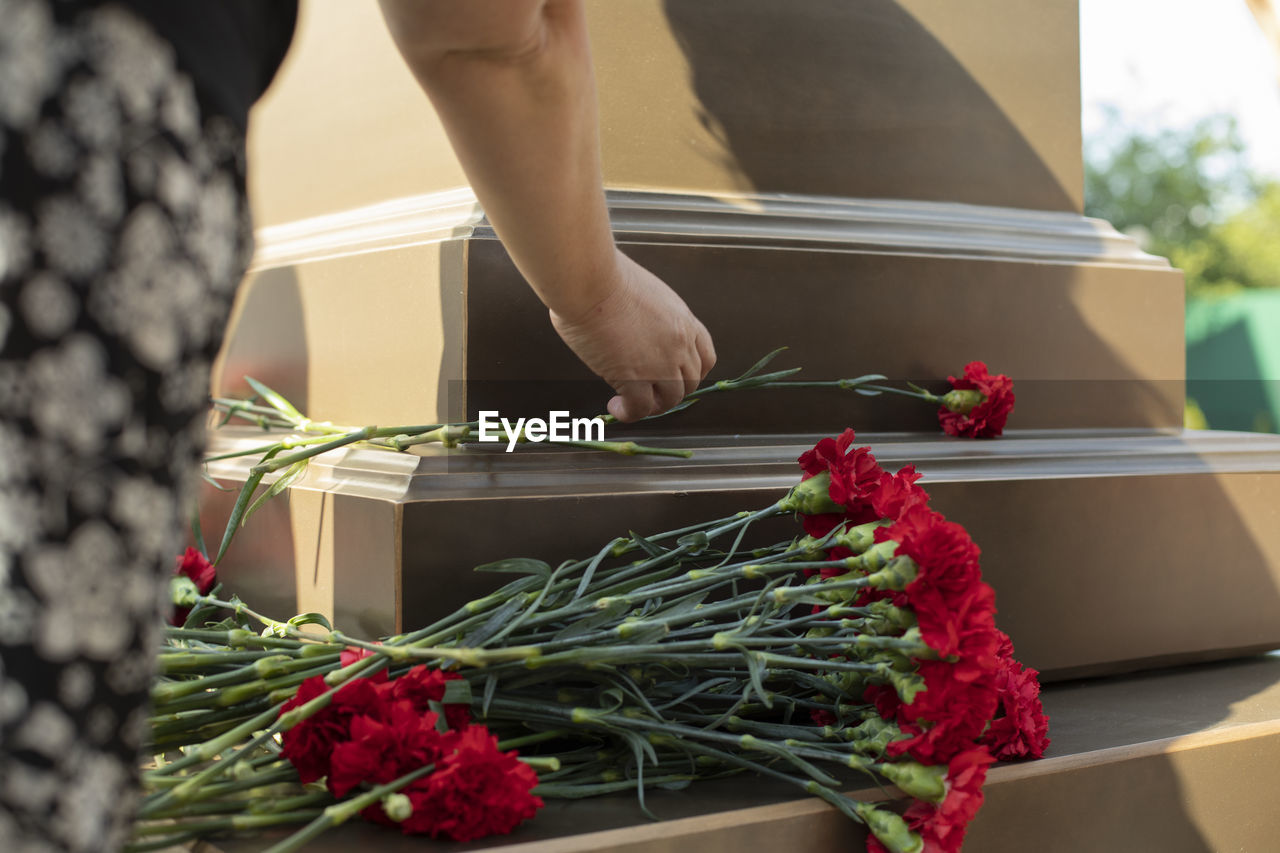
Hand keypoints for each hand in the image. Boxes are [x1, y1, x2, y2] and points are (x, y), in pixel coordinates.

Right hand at [550, 250, 715, 422]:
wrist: (590, 281)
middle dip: (670, 391)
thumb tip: (635, 328)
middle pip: (689, 383)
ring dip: (652, 406)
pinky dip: (629, 413)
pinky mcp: (635, 378)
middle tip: (649, 393)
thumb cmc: (605, 278)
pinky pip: (640, 408)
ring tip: (631, 403)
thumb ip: (651, 317)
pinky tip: (616, 407)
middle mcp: (679, 344)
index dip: (692, 373)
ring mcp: (661, 364)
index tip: (677, 377)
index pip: (705, 357)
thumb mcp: (646, 293)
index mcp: (683, 320)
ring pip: (669, 400)